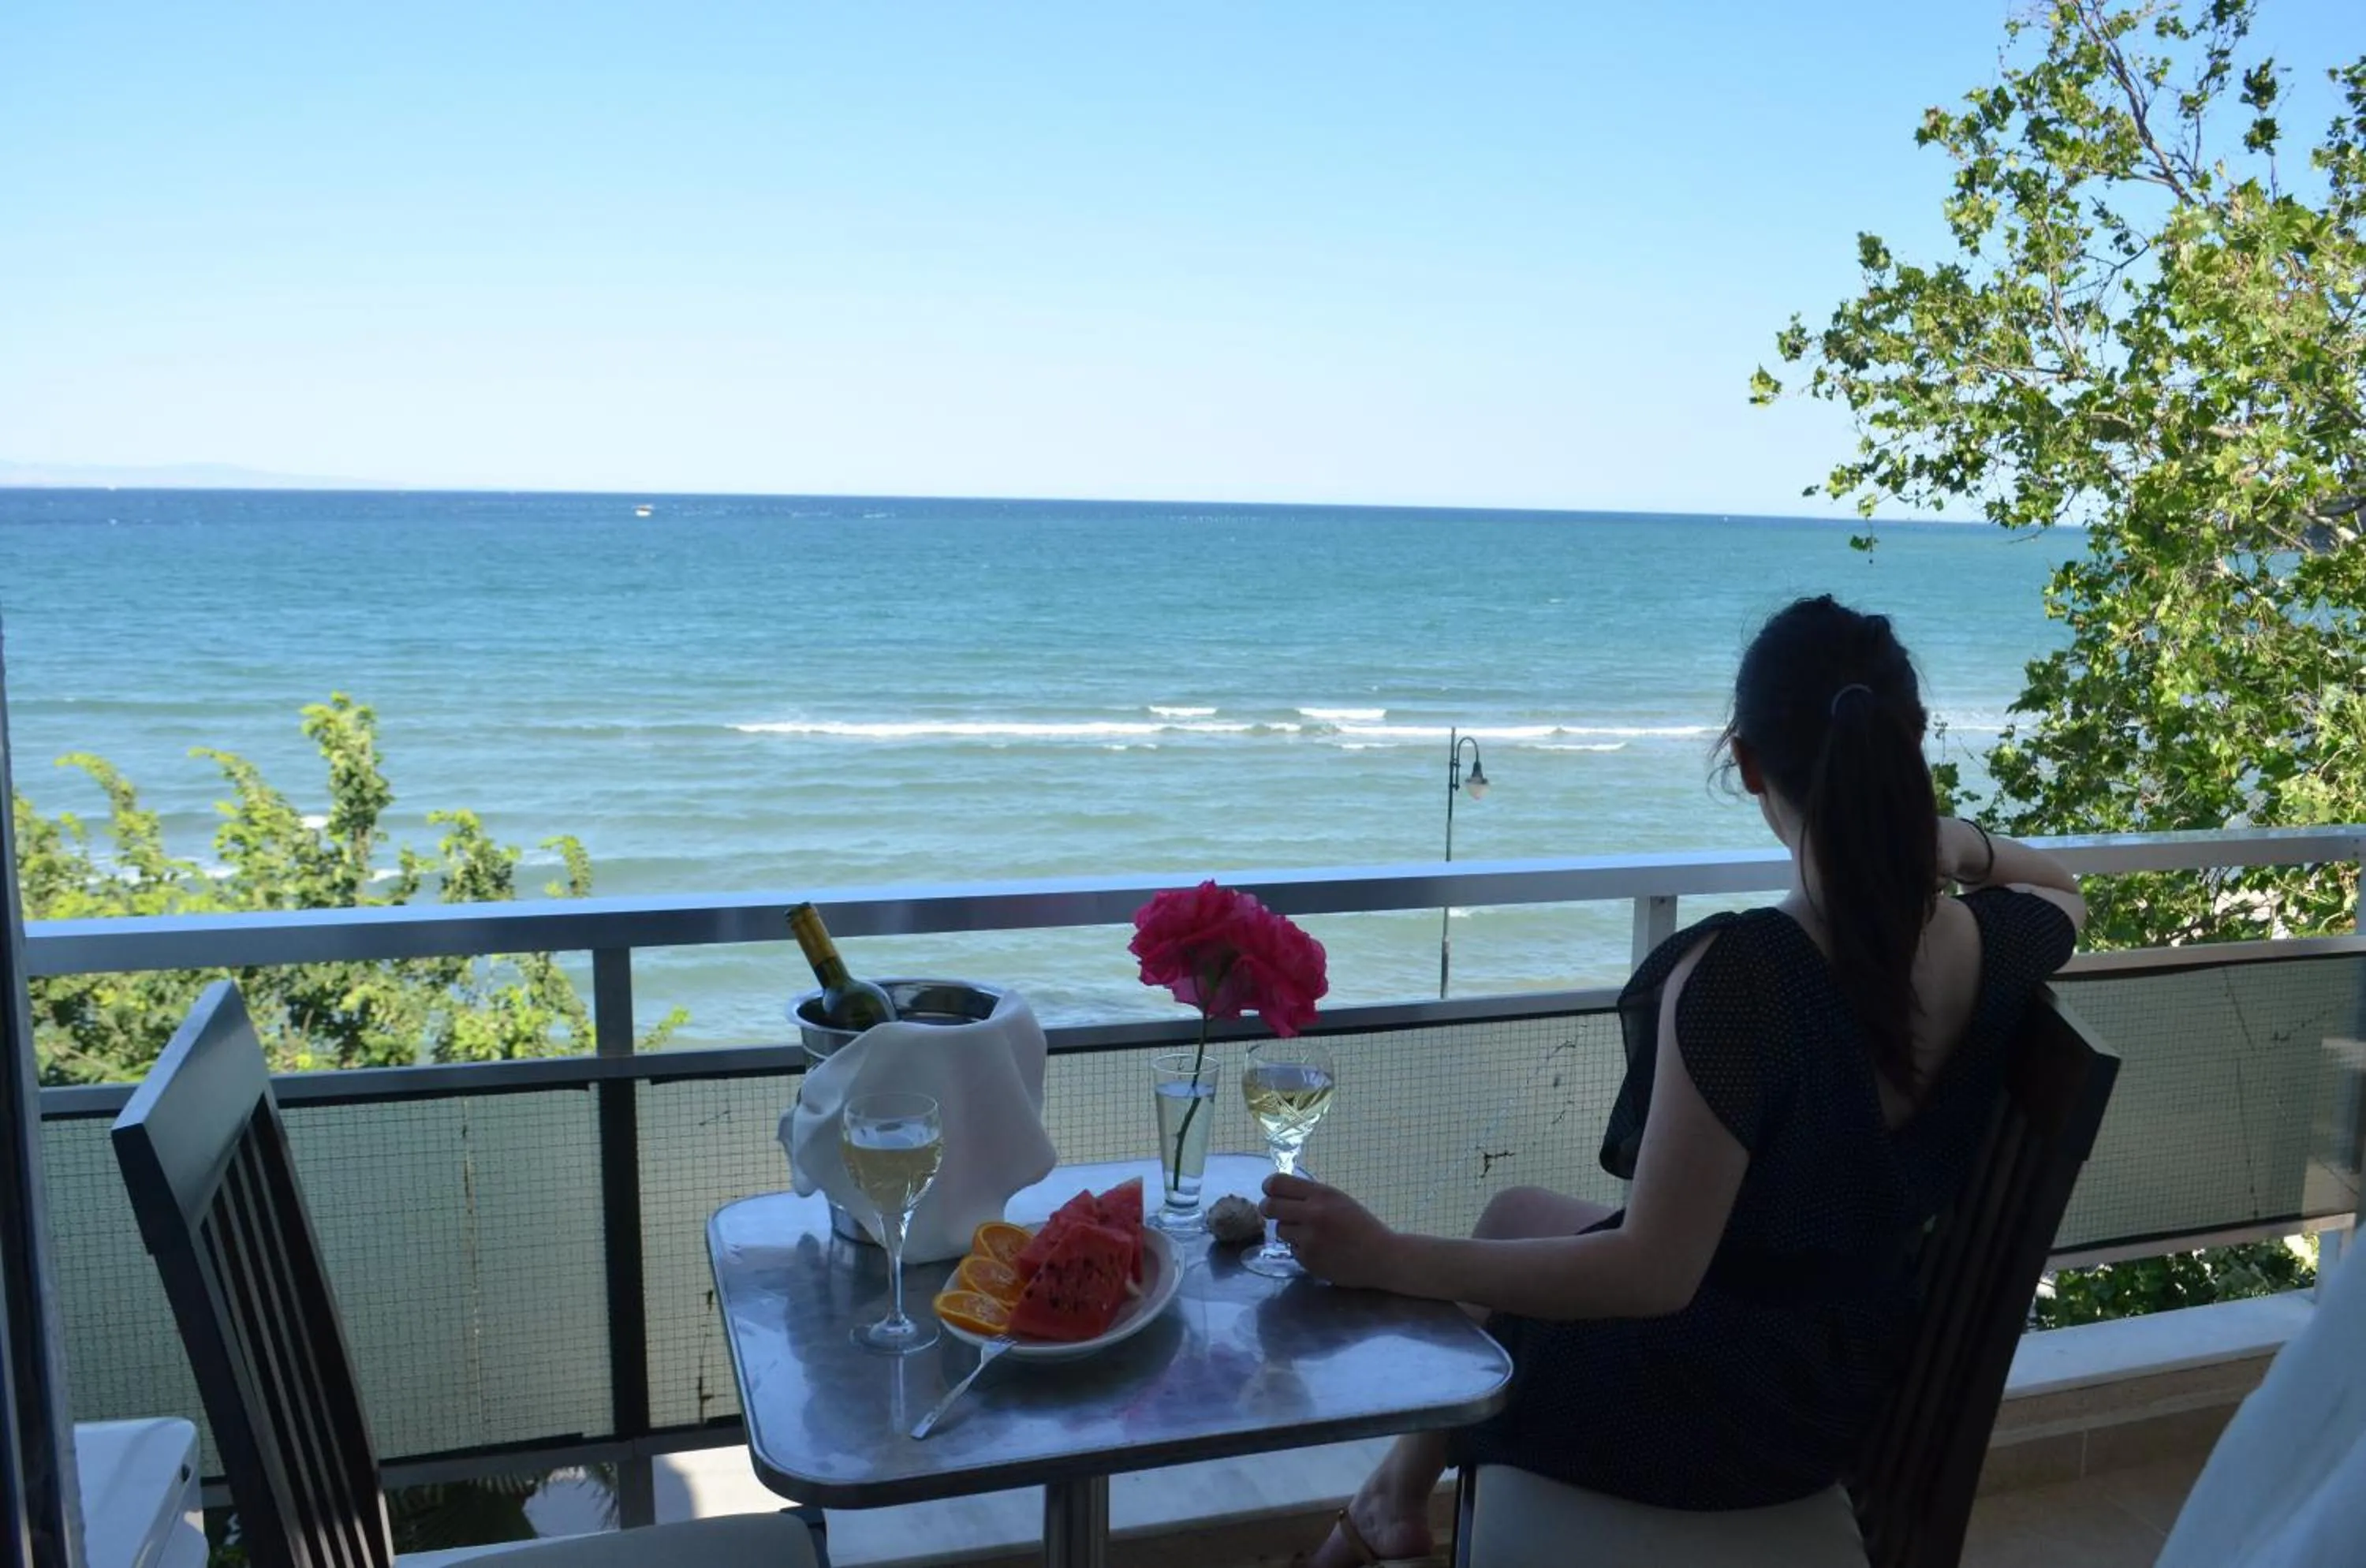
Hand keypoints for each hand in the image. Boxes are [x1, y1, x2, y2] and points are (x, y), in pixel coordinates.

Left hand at [1261, 1173, 1397, 1289]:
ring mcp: (1309, 1238)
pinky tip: (1319, 1250)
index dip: (1269, 1187)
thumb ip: (1311, 1196)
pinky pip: (1292, 1249)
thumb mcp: (1338, 1200)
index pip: (1278, 1183)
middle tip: (1274, 1212)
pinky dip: (1301, 1249)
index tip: (1270, 1191)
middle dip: (1269, 1208)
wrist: (1382, 1257)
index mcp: (1322, 1194)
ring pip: (1280, 1229)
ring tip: (1309, 1234)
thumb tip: (1277, 1192)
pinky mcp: (1308, 1259)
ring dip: (1289, 1231)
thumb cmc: (1361, 1226)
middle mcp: (1312, 1214)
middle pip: (1269, 1206)